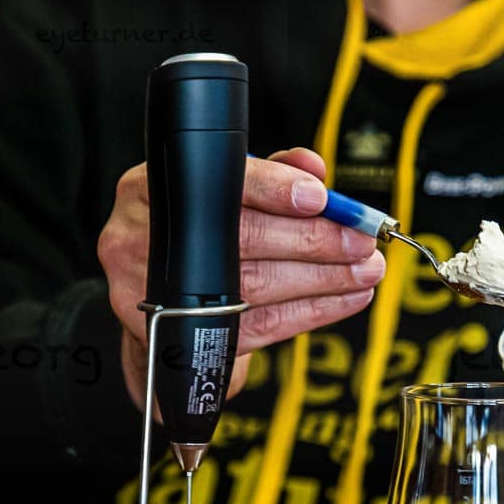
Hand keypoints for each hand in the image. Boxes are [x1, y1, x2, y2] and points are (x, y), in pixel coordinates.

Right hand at [97, 147, 383, 409]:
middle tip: (360, 242)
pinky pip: (257, 325)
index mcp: (147, 188)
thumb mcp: (215, 193)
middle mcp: (140, 238)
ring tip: (364, 271)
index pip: (215, 184)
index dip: (271, 189)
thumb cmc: (192, 235)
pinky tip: (343, 299)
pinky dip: (309, 312)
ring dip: (321, 279)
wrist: (153, 299)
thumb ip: (265, 174)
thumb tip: (311, 167)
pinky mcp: (183, 335)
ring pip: (253, 286)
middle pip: (240, 239)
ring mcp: (157, 292)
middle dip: (311, 240)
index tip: (318, 197)